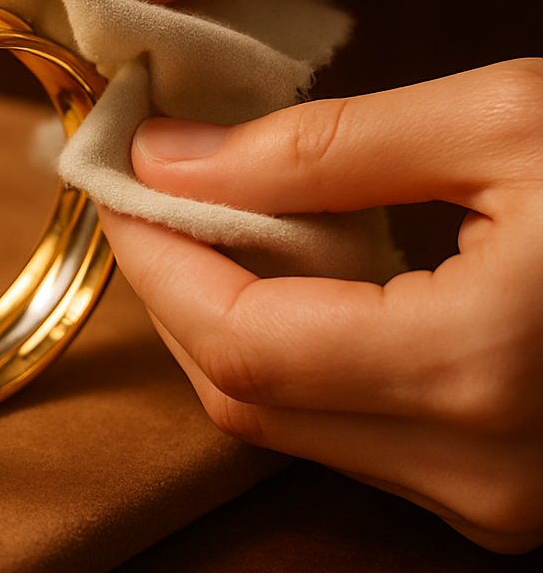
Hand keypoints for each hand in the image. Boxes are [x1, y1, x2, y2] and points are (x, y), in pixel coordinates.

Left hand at [101, 59, 542, 552]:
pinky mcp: (502, 489)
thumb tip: (170, 159)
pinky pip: (344, 425)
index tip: (116, 182)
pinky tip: (287, 272)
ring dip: (224, 319)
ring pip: (285, 420)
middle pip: (244, 395)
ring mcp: (496, 498)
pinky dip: (288, 349)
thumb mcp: (503, 120)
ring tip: (206, 221)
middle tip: (147, 195)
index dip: (156, 260)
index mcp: (480, 370)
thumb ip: (322, 148)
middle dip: (174, 291)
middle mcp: (482, 471)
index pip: (238, 341)